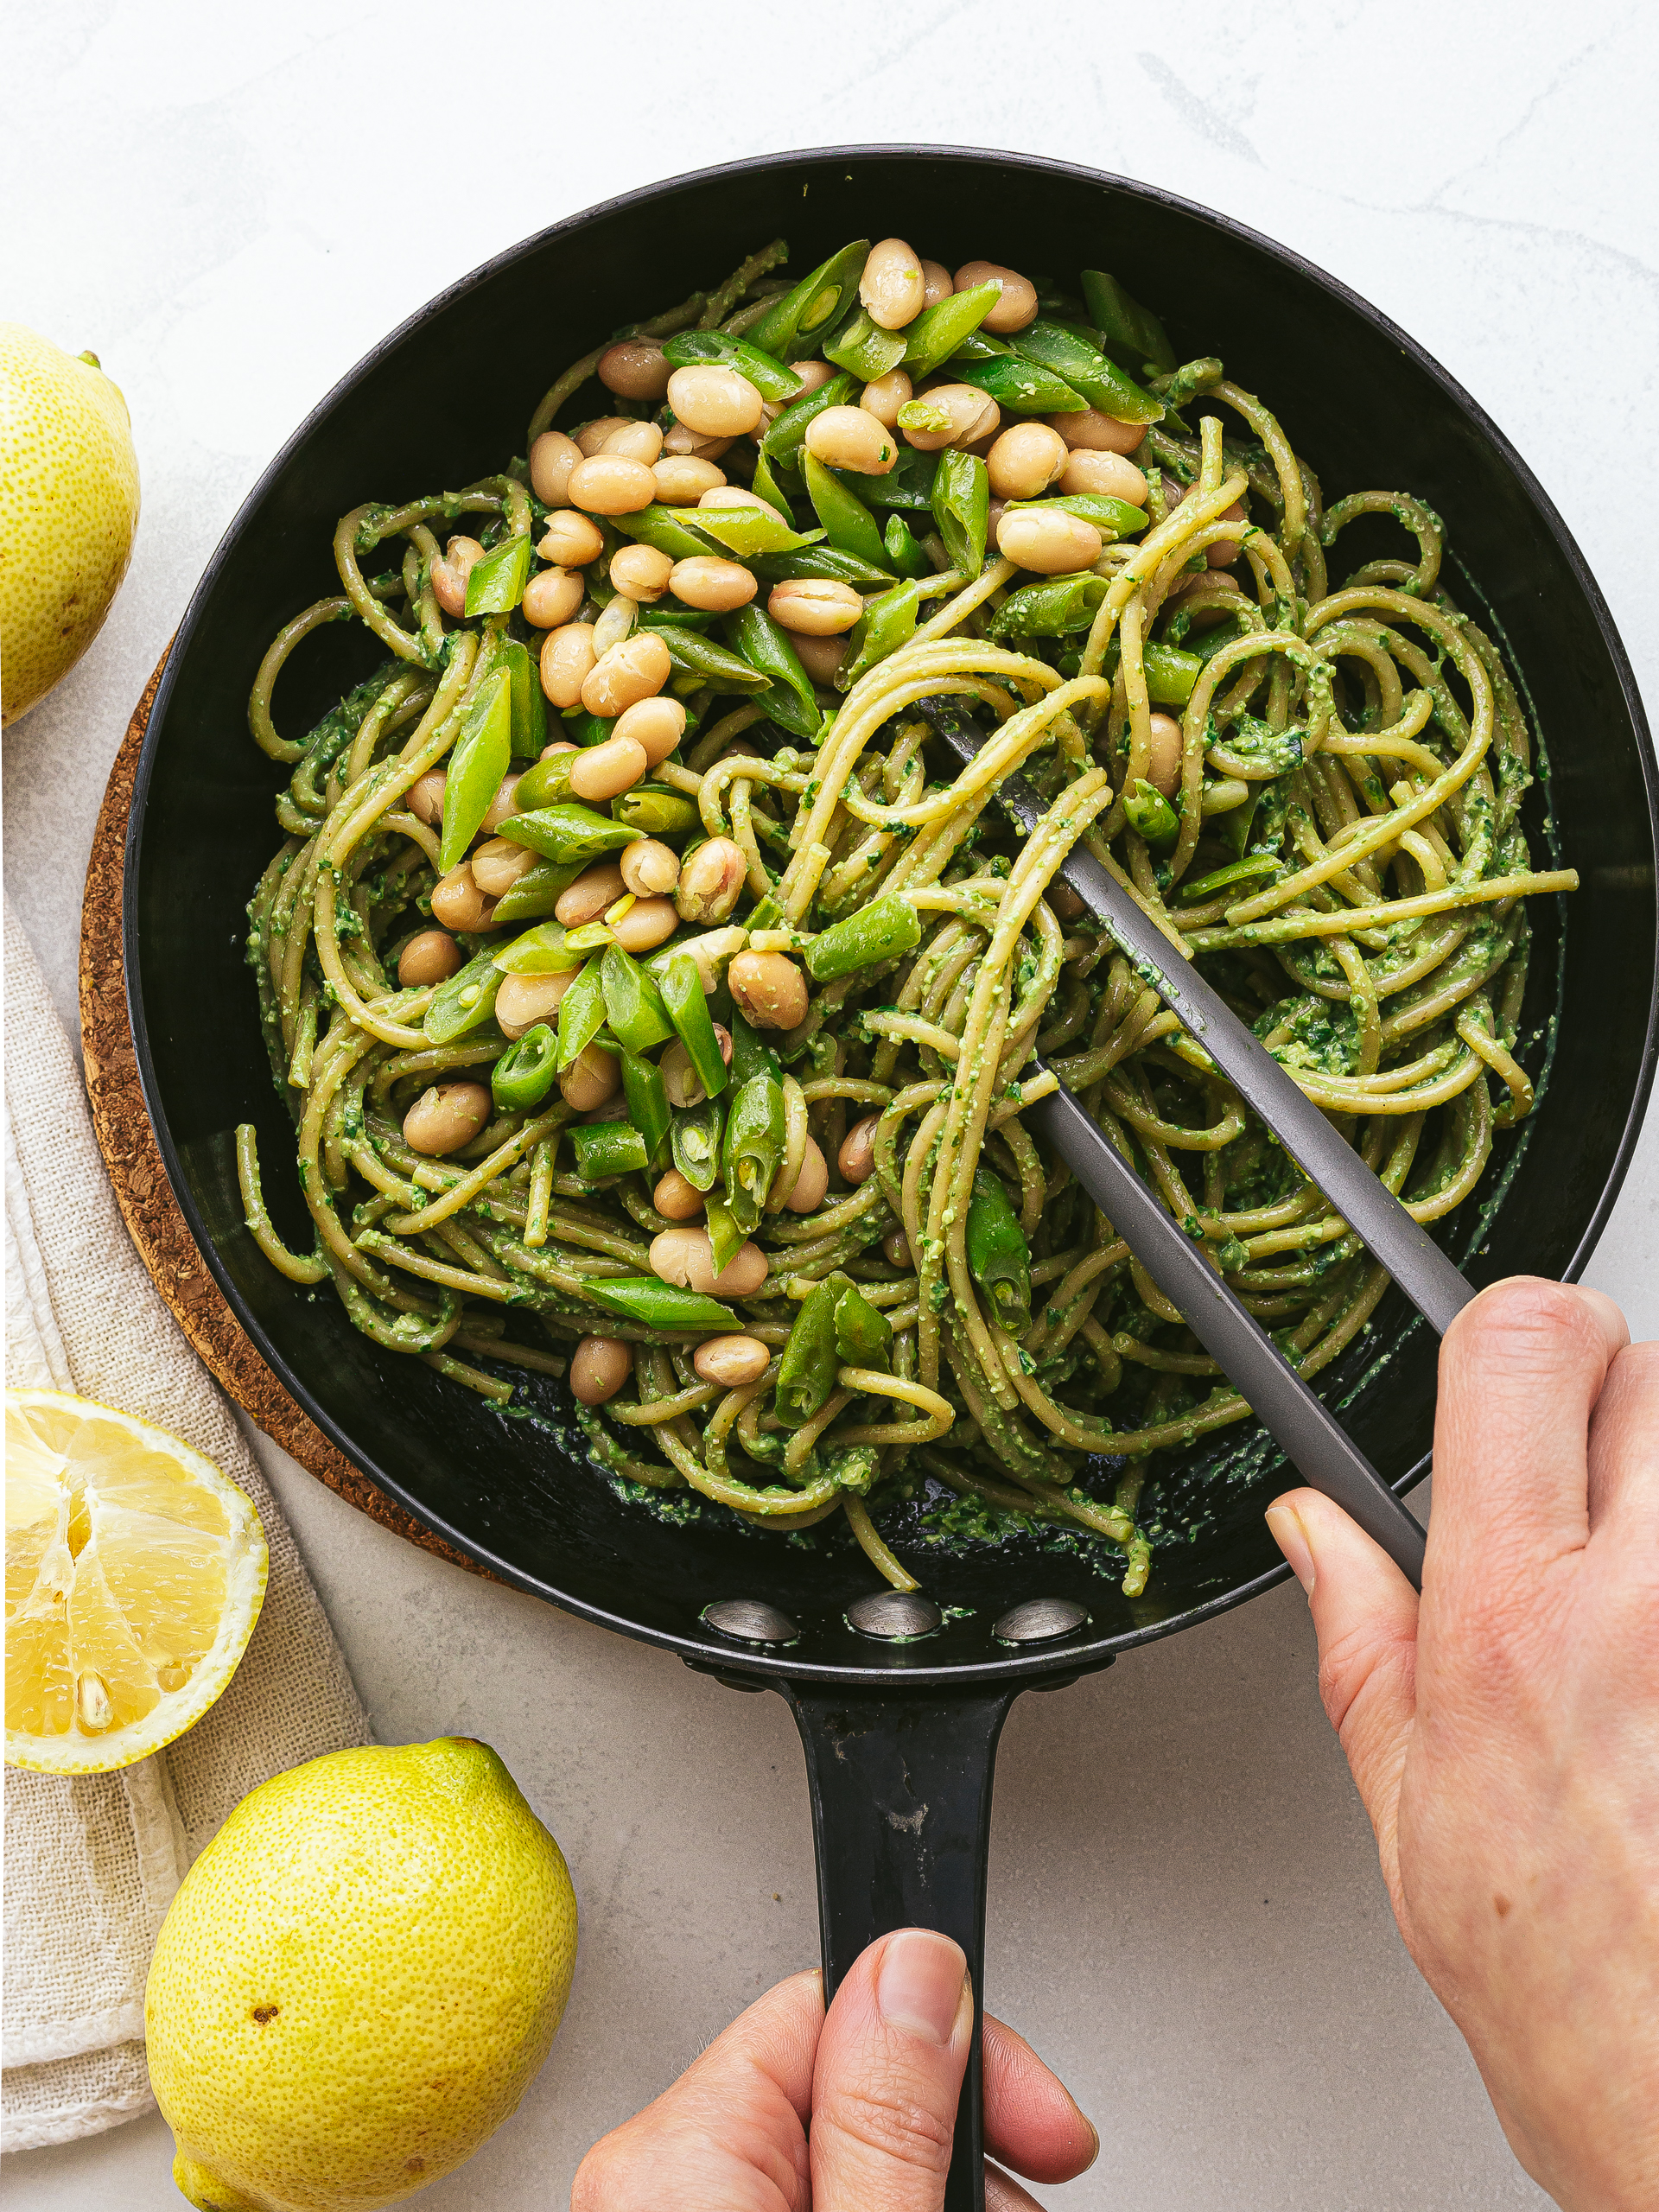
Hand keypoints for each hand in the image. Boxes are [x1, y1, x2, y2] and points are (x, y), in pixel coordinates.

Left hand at [571, 1926, 1097, 2209]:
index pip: (839, 2006)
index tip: (1043, 2125)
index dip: (961, 2050)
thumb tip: (916, 1965)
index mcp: (677, 2157)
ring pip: (840, 2158)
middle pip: (848, 2085)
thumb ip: (886, 2118)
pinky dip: (886, 2210)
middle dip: (957, 2138)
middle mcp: (653, 2187)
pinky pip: (810, 2202)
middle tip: (1024, 2206)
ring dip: (934, 2185)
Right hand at [1266, 1277, 1658, 2210]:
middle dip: (1609, 1407)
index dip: (1513, 1330)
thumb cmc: (1573, 1986)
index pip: (1524, 1344)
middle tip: (1586, 1502)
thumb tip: (1315, 1529)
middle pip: (1647, 1367)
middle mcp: (1648, 1601)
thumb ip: (1361, 1637)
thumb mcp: (1409, 1806)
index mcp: (1518, 1619)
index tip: (1506, 1368)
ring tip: (1638, 1602)